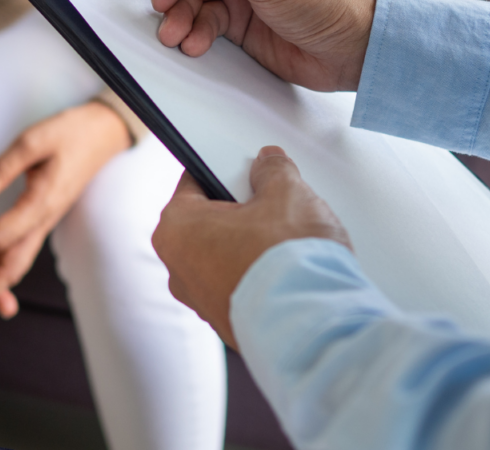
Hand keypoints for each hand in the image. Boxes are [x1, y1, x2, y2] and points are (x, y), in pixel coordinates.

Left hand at [0, 101, 131, 331]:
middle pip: (10, 268)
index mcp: (41, 203)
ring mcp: (44, 223)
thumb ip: (2, 169)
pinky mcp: (41, 219)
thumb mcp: (33, 141)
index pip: (0, 236)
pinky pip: (17, 252)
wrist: (103, 134)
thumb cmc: (70, 133)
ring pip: (14, 265)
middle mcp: (43, 220)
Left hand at [152, 146, 350, 348]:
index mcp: (176, 229)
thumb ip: (273, 170)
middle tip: (274, 204)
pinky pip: (242, 286)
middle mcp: (179, 270)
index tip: (245, 169)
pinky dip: (261, 276)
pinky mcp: (229, 325)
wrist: (313, 325)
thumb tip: (269, 164)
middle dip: (242, 211)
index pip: (194, 182)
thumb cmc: (286, 263)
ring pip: (226, 256)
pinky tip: (289, 270)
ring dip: (253, 245)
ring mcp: (203, 303)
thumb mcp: (286, 192)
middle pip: (210, 221)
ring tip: (288, 239)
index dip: (226, 170)